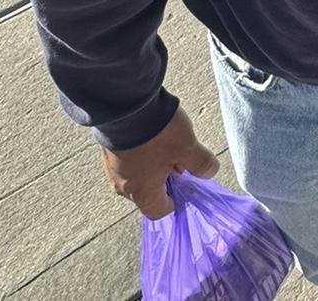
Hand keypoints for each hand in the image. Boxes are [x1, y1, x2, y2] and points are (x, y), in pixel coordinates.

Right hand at [100, 106, 218, 217]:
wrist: (125, 105)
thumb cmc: (157, 133)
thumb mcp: (188, 147)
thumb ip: (201, 163)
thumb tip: (209, 172)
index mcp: (141, 192)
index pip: (158, 211)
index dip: (175, 200)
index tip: (185, 183)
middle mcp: (122, 185)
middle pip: (147, 192)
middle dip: (165, 178)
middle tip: (178, 155)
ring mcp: (111, 168)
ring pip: (137, 174)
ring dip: (152, 164)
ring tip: (166, 141)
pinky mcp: (107, 151)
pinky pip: (127, 160)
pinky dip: (140, 153)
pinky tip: (150, 133)